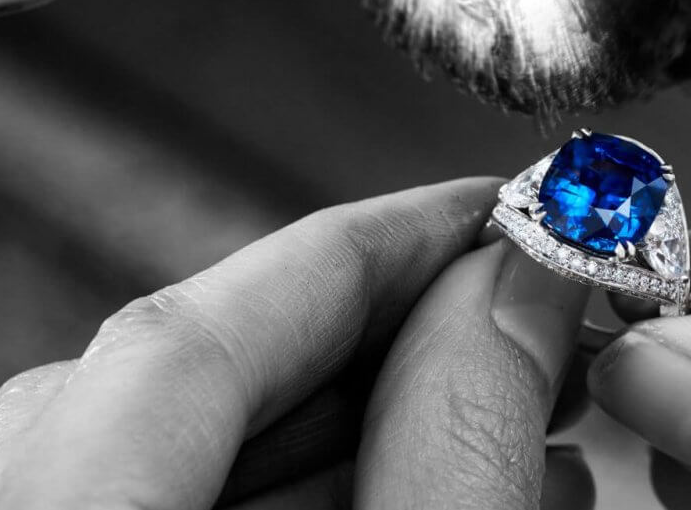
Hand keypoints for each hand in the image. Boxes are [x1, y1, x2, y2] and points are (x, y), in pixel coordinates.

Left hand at [0, 179, 595, 509]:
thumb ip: (452, 446)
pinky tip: (423, 491)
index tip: (500, 208)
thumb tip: (513, 288)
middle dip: (378, 331)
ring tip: (505, 411)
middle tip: (523, 301)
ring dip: (354, 424)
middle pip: (171, 387)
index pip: (187, 338)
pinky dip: (305, 502)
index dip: (368, 245)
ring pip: (167, 464)